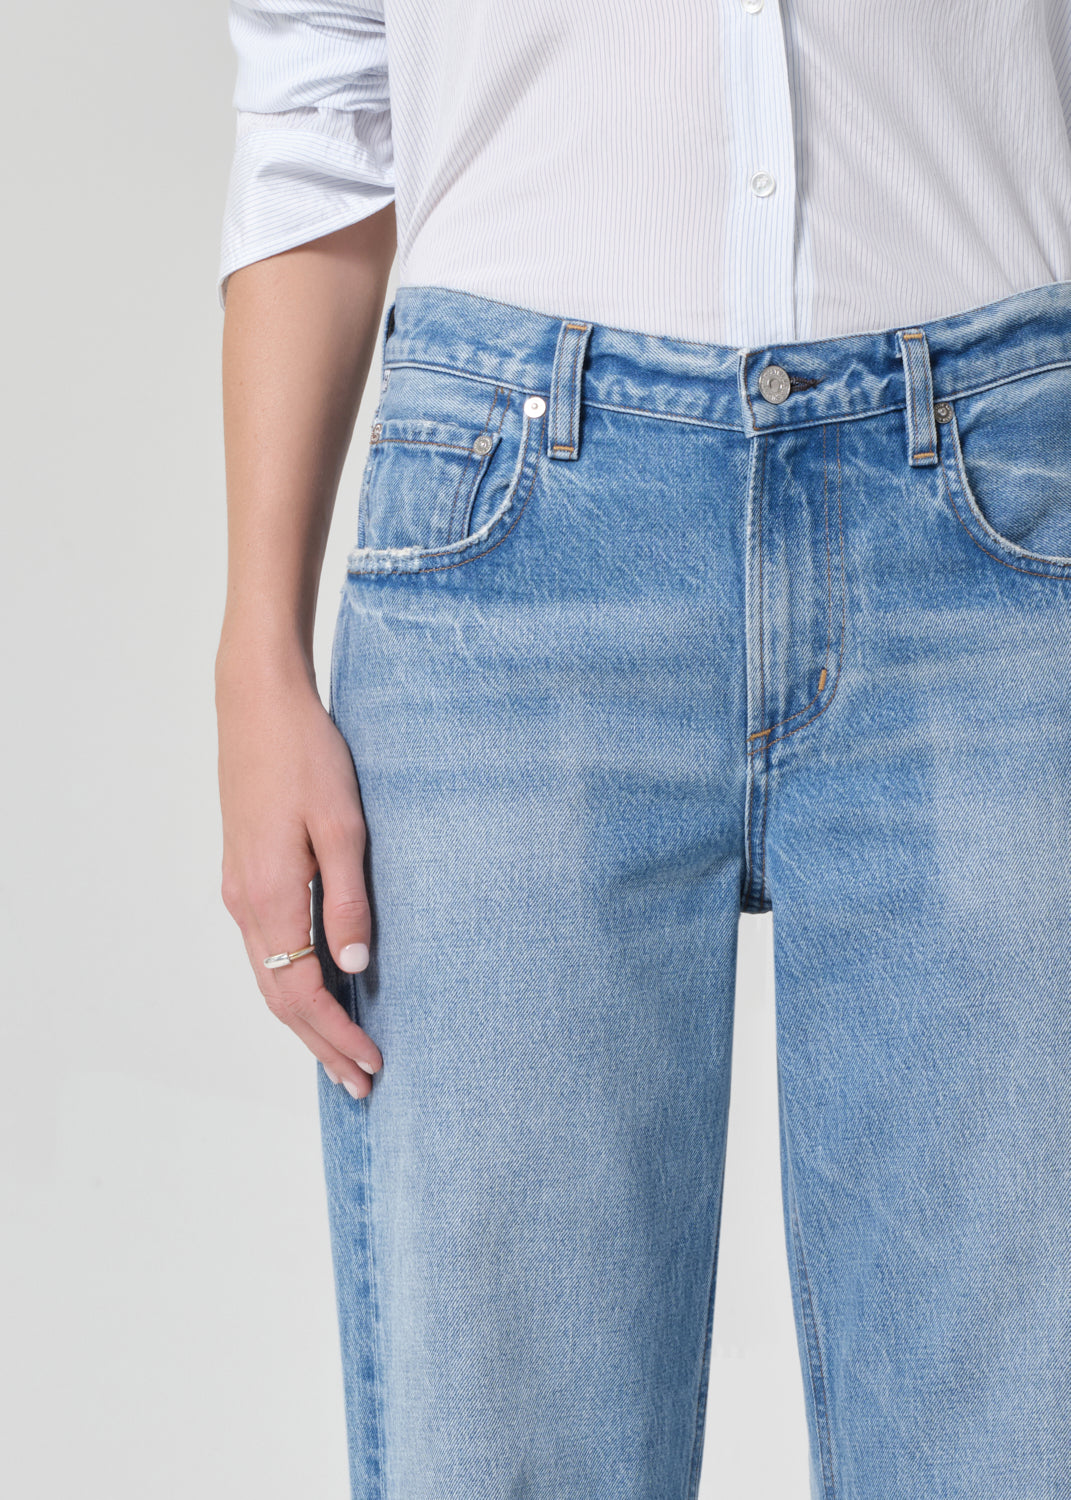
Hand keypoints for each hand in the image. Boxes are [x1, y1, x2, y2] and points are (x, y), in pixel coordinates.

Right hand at [216, 657, 381, 1097]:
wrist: (257, 703)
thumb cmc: (306, 755)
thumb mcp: (342, 825)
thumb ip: (348, 898)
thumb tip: (354, 966)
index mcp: (270, 896)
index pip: (300, 994)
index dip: (336, 1036)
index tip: (372, 1066)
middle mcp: (246, 903)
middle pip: (280, 998)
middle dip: (321, 1045)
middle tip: (360, 1083)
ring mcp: (240, 889)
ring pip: (270, 976)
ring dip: (306, 1020)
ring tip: (342, 1052)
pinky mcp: (245, 872)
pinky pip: (268, 948)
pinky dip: (292, 984)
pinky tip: (318, 988)